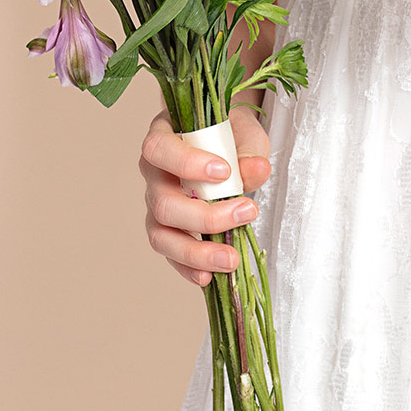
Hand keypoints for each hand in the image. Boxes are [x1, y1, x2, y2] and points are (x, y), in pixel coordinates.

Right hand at [139, 102, 271, 287]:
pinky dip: (188, 269)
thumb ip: (248, 150)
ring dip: (196, 252)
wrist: (227, 143)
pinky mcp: (169, 231)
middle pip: (162, 203)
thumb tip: (257, 171)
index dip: (186, 164)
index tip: (224, 171)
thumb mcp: (244, 133)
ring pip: (161, 235)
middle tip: (247, 212)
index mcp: (163, 139)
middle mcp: (154, 175)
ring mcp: (158, 205)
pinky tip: (210, 277)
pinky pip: (171, 254)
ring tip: (231, 259)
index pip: (158, 150)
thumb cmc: (230, 134)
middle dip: (204, 216)